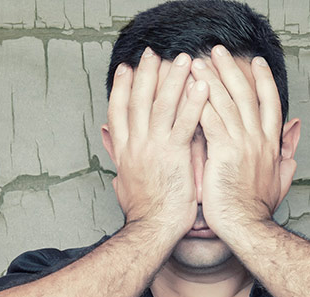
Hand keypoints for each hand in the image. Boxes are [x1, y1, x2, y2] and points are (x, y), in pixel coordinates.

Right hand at [102, 48, 209, 235]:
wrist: (152, 230)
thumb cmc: (144, 213)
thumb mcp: (123, 182)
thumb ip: (117, 157)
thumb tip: (107, 140)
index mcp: (124, 151)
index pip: (118, 111)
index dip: (120, 87)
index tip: (125, 68)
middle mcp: (136, 144)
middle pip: (137, 100)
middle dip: (145, 73)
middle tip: (152, 53)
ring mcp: (154, 148)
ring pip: (161, 105)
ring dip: (172, 79)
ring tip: (183, 59)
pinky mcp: (174, 156)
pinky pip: (185, 123)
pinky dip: (193, 103)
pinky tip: (201, 86)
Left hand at [189, 45, 298, 239]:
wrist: (248, 227)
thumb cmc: (256, 210)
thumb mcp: (279, 183)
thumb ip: (285, 163)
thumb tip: (292, 155)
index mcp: (271, 145)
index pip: (271, 104)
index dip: (264, 82)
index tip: (257, 64)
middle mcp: (259, 140)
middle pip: (247, 95)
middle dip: (232, 70)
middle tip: (218, 50)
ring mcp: (243, 144)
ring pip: (228, 103)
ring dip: (211, 79)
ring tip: (197, 61)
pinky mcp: (225, 153)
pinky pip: (212, 120)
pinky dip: (201, 102)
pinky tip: (190, 88)